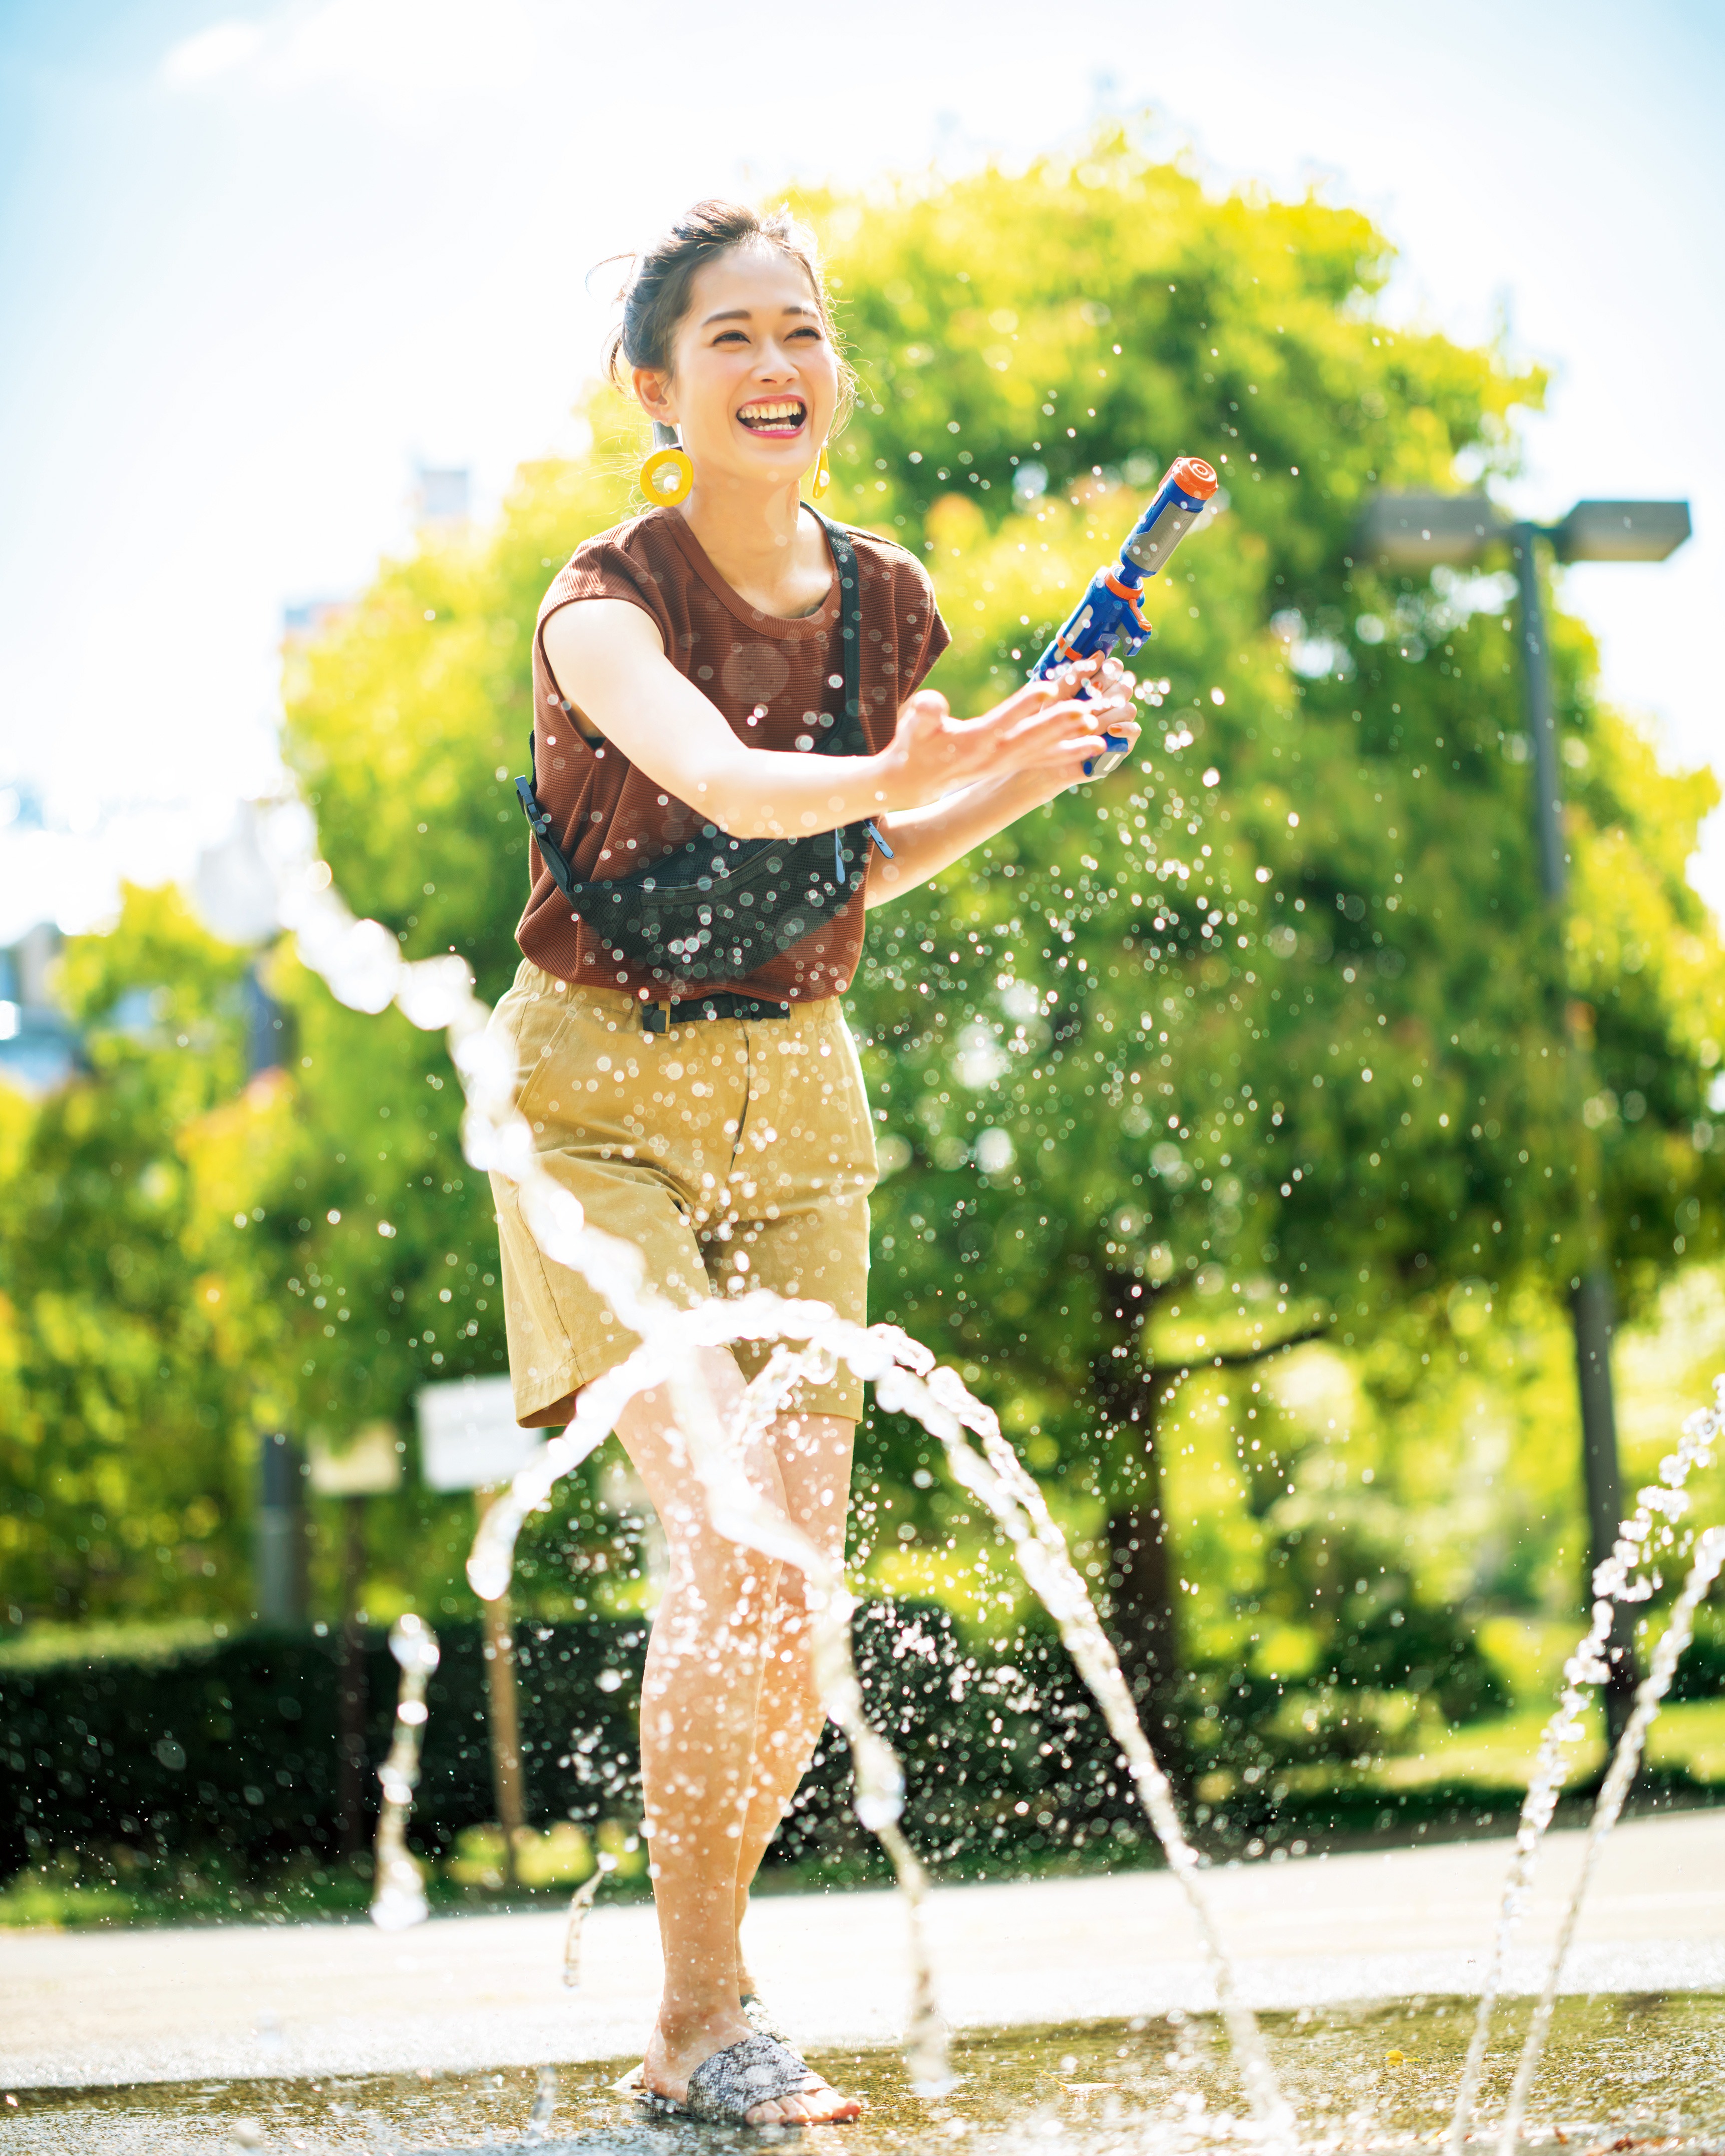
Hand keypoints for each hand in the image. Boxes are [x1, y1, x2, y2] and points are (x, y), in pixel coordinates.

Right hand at [878, 655, 1137, 810]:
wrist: (917, 782)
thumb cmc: (915, 748)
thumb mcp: (912, 729)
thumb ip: (923, 715)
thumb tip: (931, 703)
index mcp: (973, 743)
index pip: (1001, 722)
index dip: (1022, 706)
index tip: (1046, 688)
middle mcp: (995, 756)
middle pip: (1031, 738)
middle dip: (1059, 724)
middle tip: (1086, 710)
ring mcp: (1007, 763)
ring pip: (1044, 750)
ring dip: (1072, 741)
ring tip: (1099, 731)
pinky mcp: (1014, 764)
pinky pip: (1047, 757)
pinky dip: (1071, 751)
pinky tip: (1095, 744)